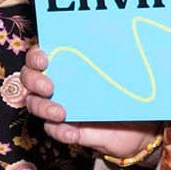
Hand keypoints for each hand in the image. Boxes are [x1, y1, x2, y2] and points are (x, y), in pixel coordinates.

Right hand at [20, 45, 161, 162]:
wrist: (141, 130)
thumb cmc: (132, 94)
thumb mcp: (126, 73)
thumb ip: (118, 56)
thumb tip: (124, 36)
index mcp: (68, 65)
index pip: (40, 56)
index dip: (35, 56)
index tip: (45, 60)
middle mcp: (58, 84)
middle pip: (29, 79)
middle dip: (34, 81)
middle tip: (49, 87)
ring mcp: (59, 106)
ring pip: (35, 105)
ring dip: (43, 108)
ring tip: (61, 114)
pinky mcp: (66, 129)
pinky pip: (53, 130)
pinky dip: (60, 131)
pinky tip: (73, 133)